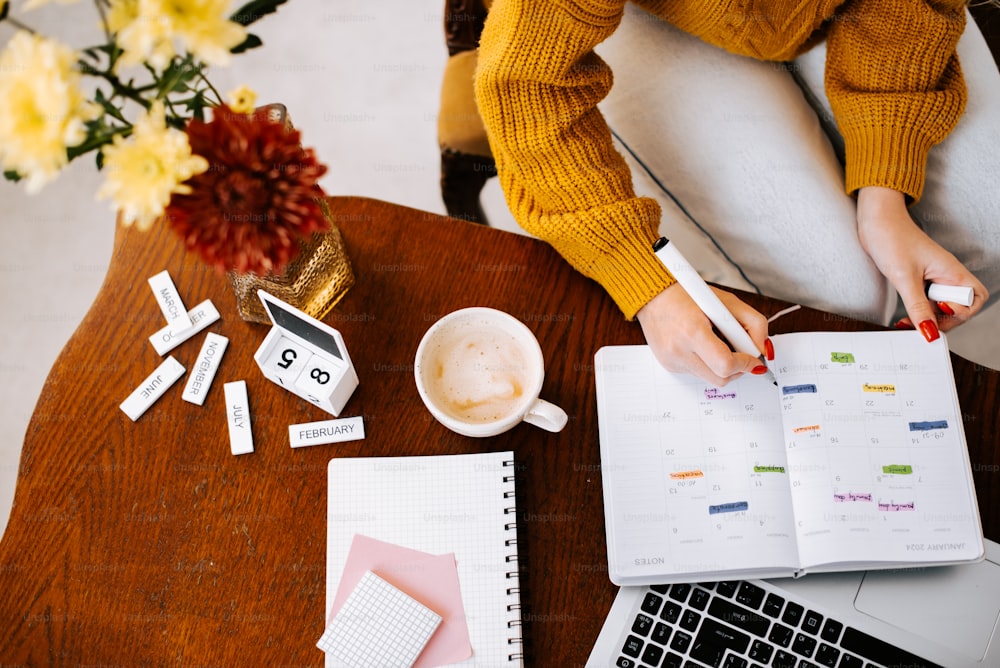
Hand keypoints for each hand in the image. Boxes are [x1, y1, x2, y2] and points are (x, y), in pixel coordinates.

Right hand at [636, 283, 770, 385]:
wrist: (653, 296)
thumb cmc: (688, 295)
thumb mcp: (727, 302)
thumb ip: (753, 324)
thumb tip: (763, 350)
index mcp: (692, 331)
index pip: (726, 364)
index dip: (745, 364)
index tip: (753, 359)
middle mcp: (679, 350)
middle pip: (721, 378)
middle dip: (737, 369)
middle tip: (741, 353)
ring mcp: (672, 361)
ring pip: (710, 378)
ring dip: (721, 366)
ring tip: (716, 342)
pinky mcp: (668, 365)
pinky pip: (697, 373)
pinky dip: (706, 362)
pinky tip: (699, 344)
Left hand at [857, 187, 987, 339]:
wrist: (875, 220)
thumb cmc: (892, 238)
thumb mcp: (904, 277)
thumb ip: (918, 307)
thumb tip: (929, 333)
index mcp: (951, 271)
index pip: (973, 300)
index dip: (959, 311)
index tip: (937, 310)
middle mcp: (946, 275)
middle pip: (959, 307)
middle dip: (943, 320)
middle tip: (920, 325)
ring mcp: (932, 278)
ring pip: (940, 307)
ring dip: (927, 318)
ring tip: (906, 323)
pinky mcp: (918, 279)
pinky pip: (925, 301)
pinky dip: (917, 312)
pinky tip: (904, 319)